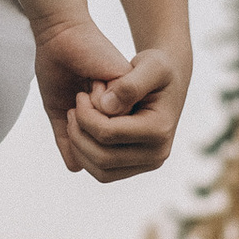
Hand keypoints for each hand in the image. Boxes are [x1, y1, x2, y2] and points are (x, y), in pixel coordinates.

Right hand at [31, 14, 131, 172]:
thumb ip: (68, 138)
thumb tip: (77, 167)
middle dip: (81, 132)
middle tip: (78, 102)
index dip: (77, 140)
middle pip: (104, 152)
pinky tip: (95, 80)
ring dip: (87, 118)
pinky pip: (111, 115)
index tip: (73, 110)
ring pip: (108, 135)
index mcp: (110, 119)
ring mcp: (130, 102)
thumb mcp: (60, 110)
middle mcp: (125, 114)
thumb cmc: (58, 69)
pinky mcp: (131, 88)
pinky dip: (94, 102)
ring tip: (84, 92)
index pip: (97, 156)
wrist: (62, 36)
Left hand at [64, 46, 185, 185]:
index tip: (79, 96)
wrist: (168, 81)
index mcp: (159, 130)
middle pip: (103, 157)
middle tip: (71, 111)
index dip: (86, 116)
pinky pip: (103, 173)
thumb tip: (105, 106)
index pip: (108, 133)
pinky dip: (86, 157)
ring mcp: (147, 164)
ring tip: (74, 122)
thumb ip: (129, 84)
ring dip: (79, 149)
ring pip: (101, 171)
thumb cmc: (158, 68)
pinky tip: (82, 132)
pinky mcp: (136, 167)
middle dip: (79, 134)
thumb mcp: (150, 65)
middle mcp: (157, 154)